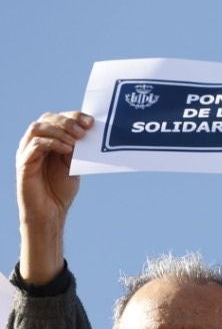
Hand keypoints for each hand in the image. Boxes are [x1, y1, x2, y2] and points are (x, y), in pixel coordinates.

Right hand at [15, 111, 92, 284]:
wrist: (50, 212)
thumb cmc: (61, 188)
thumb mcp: (74, 164)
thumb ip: (77, 149)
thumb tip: (88, 132)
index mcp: (48, 140)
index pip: (57, 118)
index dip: (74, 116)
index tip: (91, 122)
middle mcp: (34, 142)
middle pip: (47, 119)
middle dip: (67, 121)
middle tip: (83, 131)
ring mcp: (27, 151)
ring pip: (38, 128)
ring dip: (59, 131)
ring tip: (75, 141)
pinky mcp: (24, 163)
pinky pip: (34, 145)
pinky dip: (52, 143)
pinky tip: (67, 150)